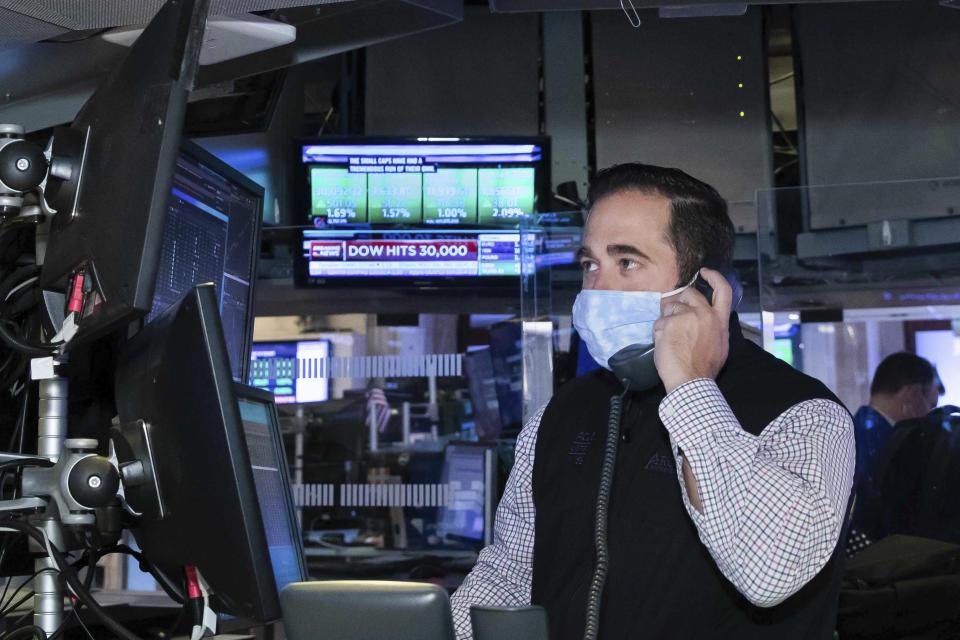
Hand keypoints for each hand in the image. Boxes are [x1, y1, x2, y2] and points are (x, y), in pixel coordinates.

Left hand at [653, 268, 732, 393]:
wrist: (691, 381)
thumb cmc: (704, 368)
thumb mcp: (720, 344)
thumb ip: (713, 326)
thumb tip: (705, 318)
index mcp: (719, 320)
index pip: (723, 290)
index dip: (714, 277)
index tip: (705, 272)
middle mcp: (704, 314)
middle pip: (689, 294)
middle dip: (679, 301)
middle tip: (674, 317)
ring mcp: (686, 317)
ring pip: (670, 307)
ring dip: (667, 319)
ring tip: (671, 339)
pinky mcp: (669, 323)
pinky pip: (659, 321)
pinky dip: (658, 332)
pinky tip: (664, 345)